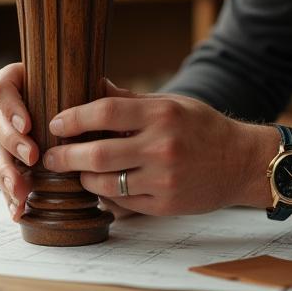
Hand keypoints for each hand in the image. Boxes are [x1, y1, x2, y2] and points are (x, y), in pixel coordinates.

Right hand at [0, 63, 137, 220]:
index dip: (10, 106)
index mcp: (23, 88)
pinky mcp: (14, 166)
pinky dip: (11, 197)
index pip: (3, 88)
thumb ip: (93, 94)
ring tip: (20, 192)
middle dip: (13, 143)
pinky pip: (6, 180)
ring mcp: (10, 140)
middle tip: (32, 157)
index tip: (27, 125)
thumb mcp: (92, 97)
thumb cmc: (92, 108)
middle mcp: (11, 114)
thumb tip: (105, 90)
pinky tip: (19, 212)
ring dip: (7, 174)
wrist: (96, 135)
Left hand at [42, 86, 250, 215]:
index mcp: (162, 114)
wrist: (241, 162)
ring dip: (82, 178)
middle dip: (64, 156)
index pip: (104, 112)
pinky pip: (122, 202)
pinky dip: (105, 194)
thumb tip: (93, 86)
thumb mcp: (172, 104)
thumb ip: (131, 100)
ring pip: (105, 183)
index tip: (56, 123)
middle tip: (50, 156)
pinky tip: (98, 186)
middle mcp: (162, 146)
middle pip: (97, 153)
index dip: (73, 118)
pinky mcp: (165, 204)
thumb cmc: (202, 127)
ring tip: (74, 171)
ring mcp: (164, 178)